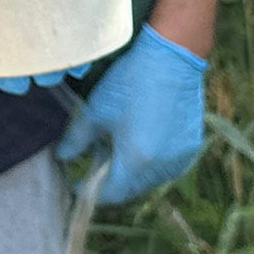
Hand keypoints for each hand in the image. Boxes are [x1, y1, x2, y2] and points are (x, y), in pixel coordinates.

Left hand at [54, 25, 206, 202]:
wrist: (172, 60)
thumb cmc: (130, 83)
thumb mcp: (96, 111)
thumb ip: (76, 140)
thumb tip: (62, 157)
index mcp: (137, 160)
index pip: (112, 193)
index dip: (92, 192)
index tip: (78, 184)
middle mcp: (162, 167)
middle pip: (132, 189)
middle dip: (111, 183)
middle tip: (94, 165)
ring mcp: (180, 158)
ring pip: (150, 179)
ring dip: (132, 173)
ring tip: (115, 150)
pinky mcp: (191, 147)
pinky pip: (166, 167)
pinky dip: (150, 163)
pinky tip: (140, 143)